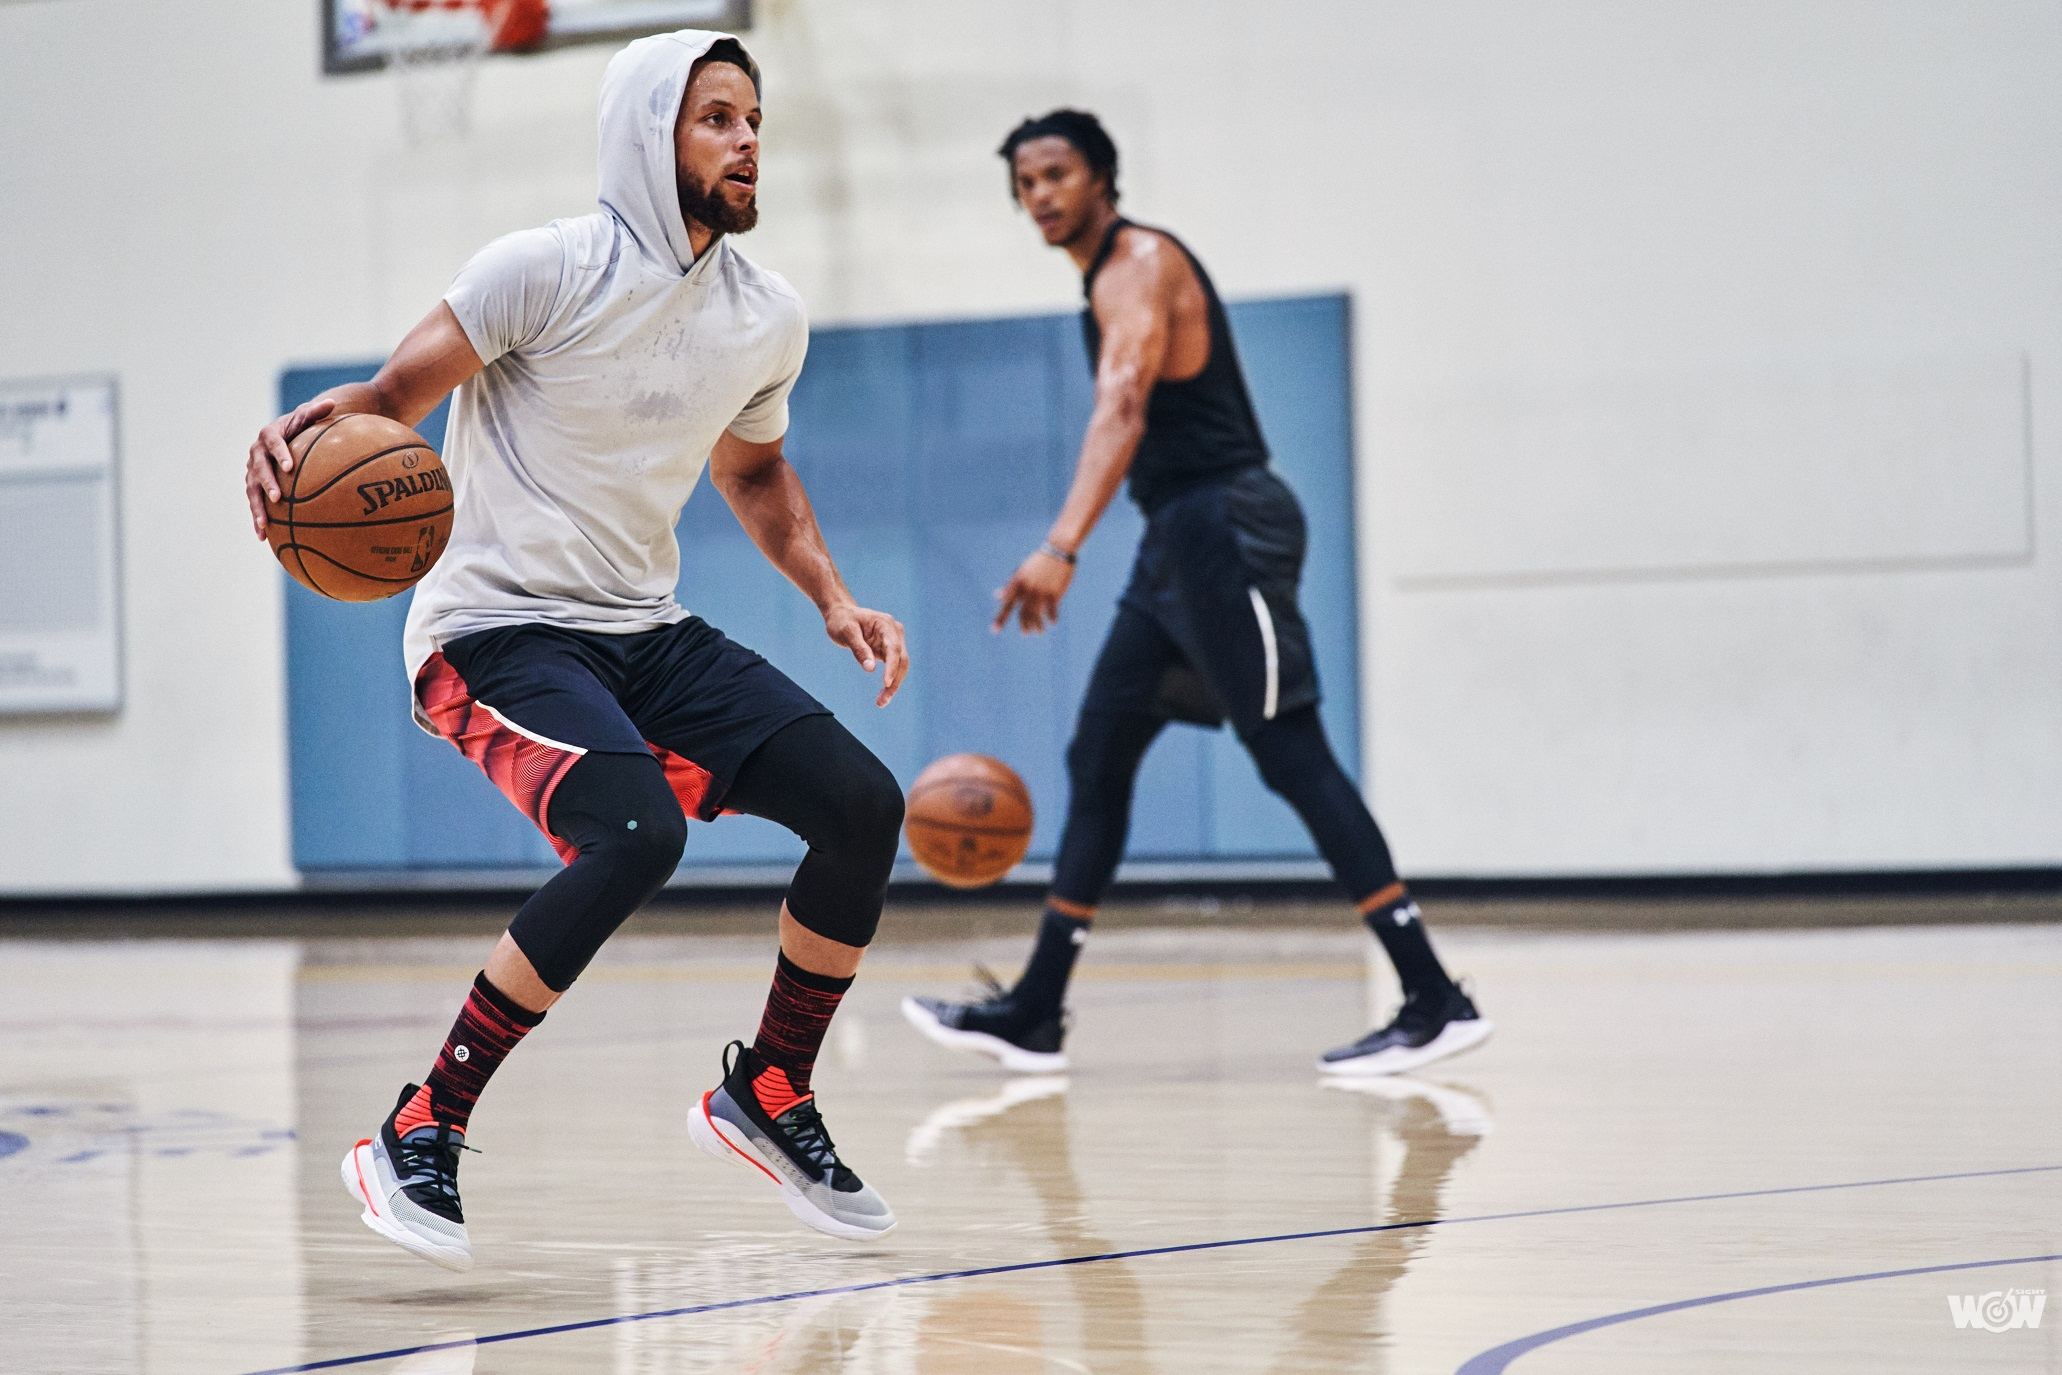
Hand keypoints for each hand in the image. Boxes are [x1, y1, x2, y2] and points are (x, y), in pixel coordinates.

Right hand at [245, 398, 335, 537]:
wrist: (283, 436)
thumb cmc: (299, 427)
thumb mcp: (307, 418)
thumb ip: (315, 413)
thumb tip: (331, 403)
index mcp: (268, 435)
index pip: (272, 442)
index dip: (280, 454)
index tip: (290, 466)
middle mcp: (256, 453)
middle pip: (258, 469)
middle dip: (267, 484)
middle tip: (277, 498)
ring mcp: (252, 470)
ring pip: (252, 490)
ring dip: (257, 507)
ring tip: (264, 525)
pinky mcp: (253, 485)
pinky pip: (254, 502)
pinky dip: (258, 518)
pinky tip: (263, 537)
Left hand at [824, 602, 909, 706]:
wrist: (841, 614)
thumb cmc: (842, 620)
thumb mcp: (846, 632)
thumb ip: (859, 649)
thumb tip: (870, 669)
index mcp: (886, 624)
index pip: (893, 648)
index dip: (891, 667)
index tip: (886, 683)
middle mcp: (894, 632)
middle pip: (902, 660)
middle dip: (894, 681)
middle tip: (882, 701)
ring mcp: (893, 641)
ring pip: (900, 666)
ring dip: (893, 685)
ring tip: (881, 702)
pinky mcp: (889, 650)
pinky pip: (893, 668)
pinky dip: (889, 682)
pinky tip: (882, 696)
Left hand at [993, 547, 1074, 633]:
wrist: (1058, 550)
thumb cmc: (1038, 562)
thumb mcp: (1021, 572)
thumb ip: (1009, 586)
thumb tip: (996, 596)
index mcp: (1017, 582)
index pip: (1006, 603)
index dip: (1000, 618)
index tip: (994, 630)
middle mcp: (1027, 588)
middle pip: (1022, 612)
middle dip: (1024, 626)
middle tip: (1026, 634)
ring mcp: (1041, 590)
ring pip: (1036, 614)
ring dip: (1037, 625)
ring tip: (1039, 632)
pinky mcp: (1055, 592)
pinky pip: (1052, 610)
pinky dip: (1052, 618)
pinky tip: (1053, 623)